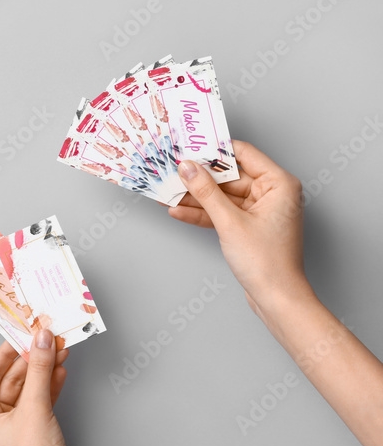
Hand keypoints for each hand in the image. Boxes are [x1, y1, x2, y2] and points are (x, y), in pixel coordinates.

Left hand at [0, 333, 82, 445]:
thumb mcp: (35, 407)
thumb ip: (39, 370)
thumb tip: (41, 340)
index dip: (7, 351)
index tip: (21, 332)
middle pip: (10, 379)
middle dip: (31, 359)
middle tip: (45, 338)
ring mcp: (10, 425)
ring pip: (27, 388)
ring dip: (44, 370)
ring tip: (58, 349)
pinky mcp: (31, 430)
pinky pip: (37, 400)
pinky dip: (49, 385)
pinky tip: (60, 369)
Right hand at [168, 140, 307, 310]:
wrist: (276, 298)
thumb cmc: (267, 262)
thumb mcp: (229, 222)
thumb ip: (206, 191)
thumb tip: (188, 168)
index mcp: (279, 184)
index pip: (243, 154)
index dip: (214, 150)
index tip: (190, 147)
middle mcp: (272, 193)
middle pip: (228, 176)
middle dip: (199, 177)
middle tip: (172, 170)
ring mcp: (259, 210)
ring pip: (221, 196)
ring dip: (195, 196)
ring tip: (167, 191)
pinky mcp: (248, 226)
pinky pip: (221, 212)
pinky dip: (202, 213)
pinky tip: (178, 210)